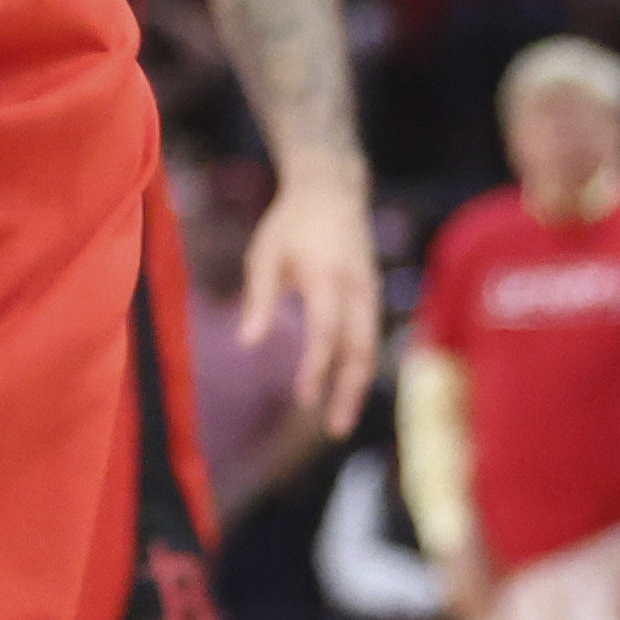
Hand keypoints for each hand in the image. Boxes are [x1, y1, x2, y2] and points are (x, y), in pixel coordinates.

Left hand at [244, 164, 383, 437]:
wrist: (332, 189)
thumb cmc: (290, 223)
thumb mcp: (265, 254)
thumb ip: (259, 299)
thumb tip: (247, 345)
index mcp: (327, 276)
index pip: (326, 331)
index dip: (317, 367)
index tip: (304, 399)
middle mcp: (357, 287)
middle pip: (360, 348)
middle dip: (348, 390)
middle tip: (334, 430)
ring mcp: (371, 290)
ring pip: (370, 346)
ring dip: (356, 385)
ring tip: (338, 421)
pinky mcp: (372, 294)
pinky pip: (370, 336)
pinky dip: (359, 366)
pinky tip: (345, 391)